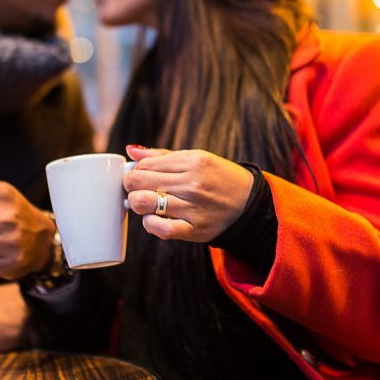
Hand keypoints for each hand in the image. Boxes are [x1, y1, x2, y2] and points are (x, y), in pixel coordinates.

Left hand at [123, 146, 253, 241]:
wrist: (249, 204)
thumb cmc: (218, 179)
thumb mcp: (196, 159)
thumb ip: (162, 156)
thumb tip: (131, 151)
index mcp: (192, 161)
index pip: (144, 165)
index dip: (135, 172)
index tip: (139, 177)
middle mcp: (193, 183)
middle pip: (139, 182)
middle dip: (130, 187)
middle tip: (138, 190)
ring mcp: (194, 207)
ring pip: (144, 203)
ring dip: (138, 204)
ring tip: (146, 204)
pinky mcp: (195, 229)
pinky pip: (162, 228)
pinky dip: (150, 225)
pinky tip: (154, 220)